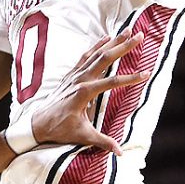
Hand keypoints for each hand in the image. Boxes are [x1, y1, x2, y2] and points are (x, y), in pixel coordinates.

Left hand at [27, 32, 149, 154]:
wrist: (38, 123)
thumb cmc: (60, 130)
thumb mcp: (82, 136)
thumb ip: (103, 142)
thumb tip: (121, 152)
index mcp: (83, 93)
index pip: (111, 82)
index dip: (129, 78)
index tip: (146, 74)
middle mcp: (79, 79)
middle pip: (105, 59)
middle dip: (123, 46)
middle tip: (140, 36)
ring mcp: (74, 75)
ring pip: (96, 53)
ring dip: (112, 42)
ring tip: (127, 31)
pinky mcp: (71, 75)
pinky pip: (86, 56)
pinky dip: (97, 46)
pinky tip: (106, 38)